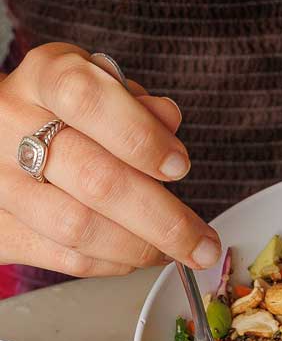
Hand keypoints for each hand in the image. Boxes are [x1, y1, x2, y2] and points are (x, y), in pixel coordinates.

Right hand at [0, 42, 220, 276]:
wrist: (9, 138)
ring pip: (78, 227)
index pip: (86, 98)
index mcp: (45, 77)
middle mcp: (11, 125)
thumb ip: (138, 106)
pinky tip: (138, 256)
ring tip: (174, 252)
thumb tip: (168, 119)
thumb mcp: (106, 91)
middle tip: (203, 243)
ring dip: (140, 248)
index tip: (180, 167)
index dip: (140, 137)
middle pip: (95, 179)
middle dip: (164, 220)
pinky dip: (113, 263)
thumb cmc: (70, 115)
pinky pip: (64, 257)